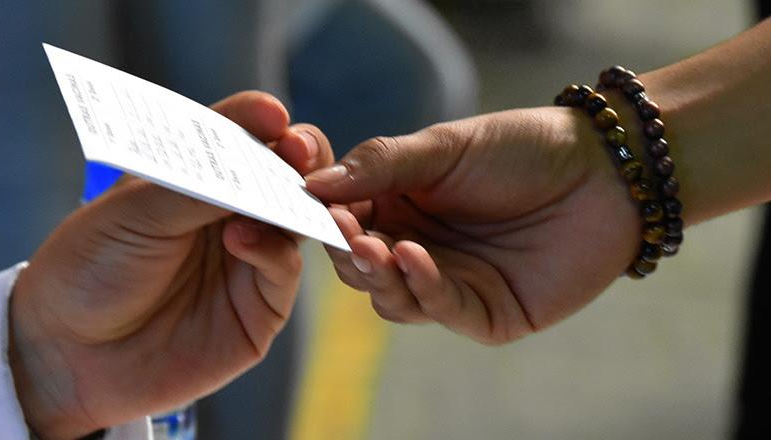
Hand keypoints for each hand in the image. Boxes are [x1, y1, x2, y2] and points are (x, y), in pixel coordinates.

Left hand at [8, 91, 334, 438]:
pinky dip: (274, 250)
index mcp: (195, 179)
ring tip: (278, 191)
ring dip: (295, 201)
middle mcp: (229, 214)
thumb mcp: (135, 210)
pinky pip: (285, 268)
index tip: (272, 115)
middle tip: (297, 150)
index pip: (239, 137)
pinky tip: (240, 240)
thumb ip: (199, 185)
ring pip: (298, 219)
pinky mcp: (259, 307)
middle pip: (285, 173)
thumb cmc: (89, 268)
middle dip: (300, 155)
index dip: (260, 121)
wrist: (67, 354)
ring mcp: (248, 259)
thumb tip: (261, 161)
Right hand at [306, 106, 640, 344]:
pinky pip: (439, 309)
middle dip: (348, 251)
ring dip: (377, 274)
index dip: (326, 217)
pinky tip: (413, 256)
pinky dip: (421, 286)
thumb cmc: (523, 149)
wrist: (606, 172)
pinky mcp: (484, 313)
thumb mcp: (444, 147)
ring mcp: (449, 283)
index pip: (345, 220)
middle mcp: (417, 247)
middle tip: (344, 232)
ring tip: (374, 247)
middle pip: (360, 266)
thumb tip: (314, 184)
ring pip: (390, 297)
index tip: (309, 205)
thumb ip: (381, 165)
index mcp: (400, 206)